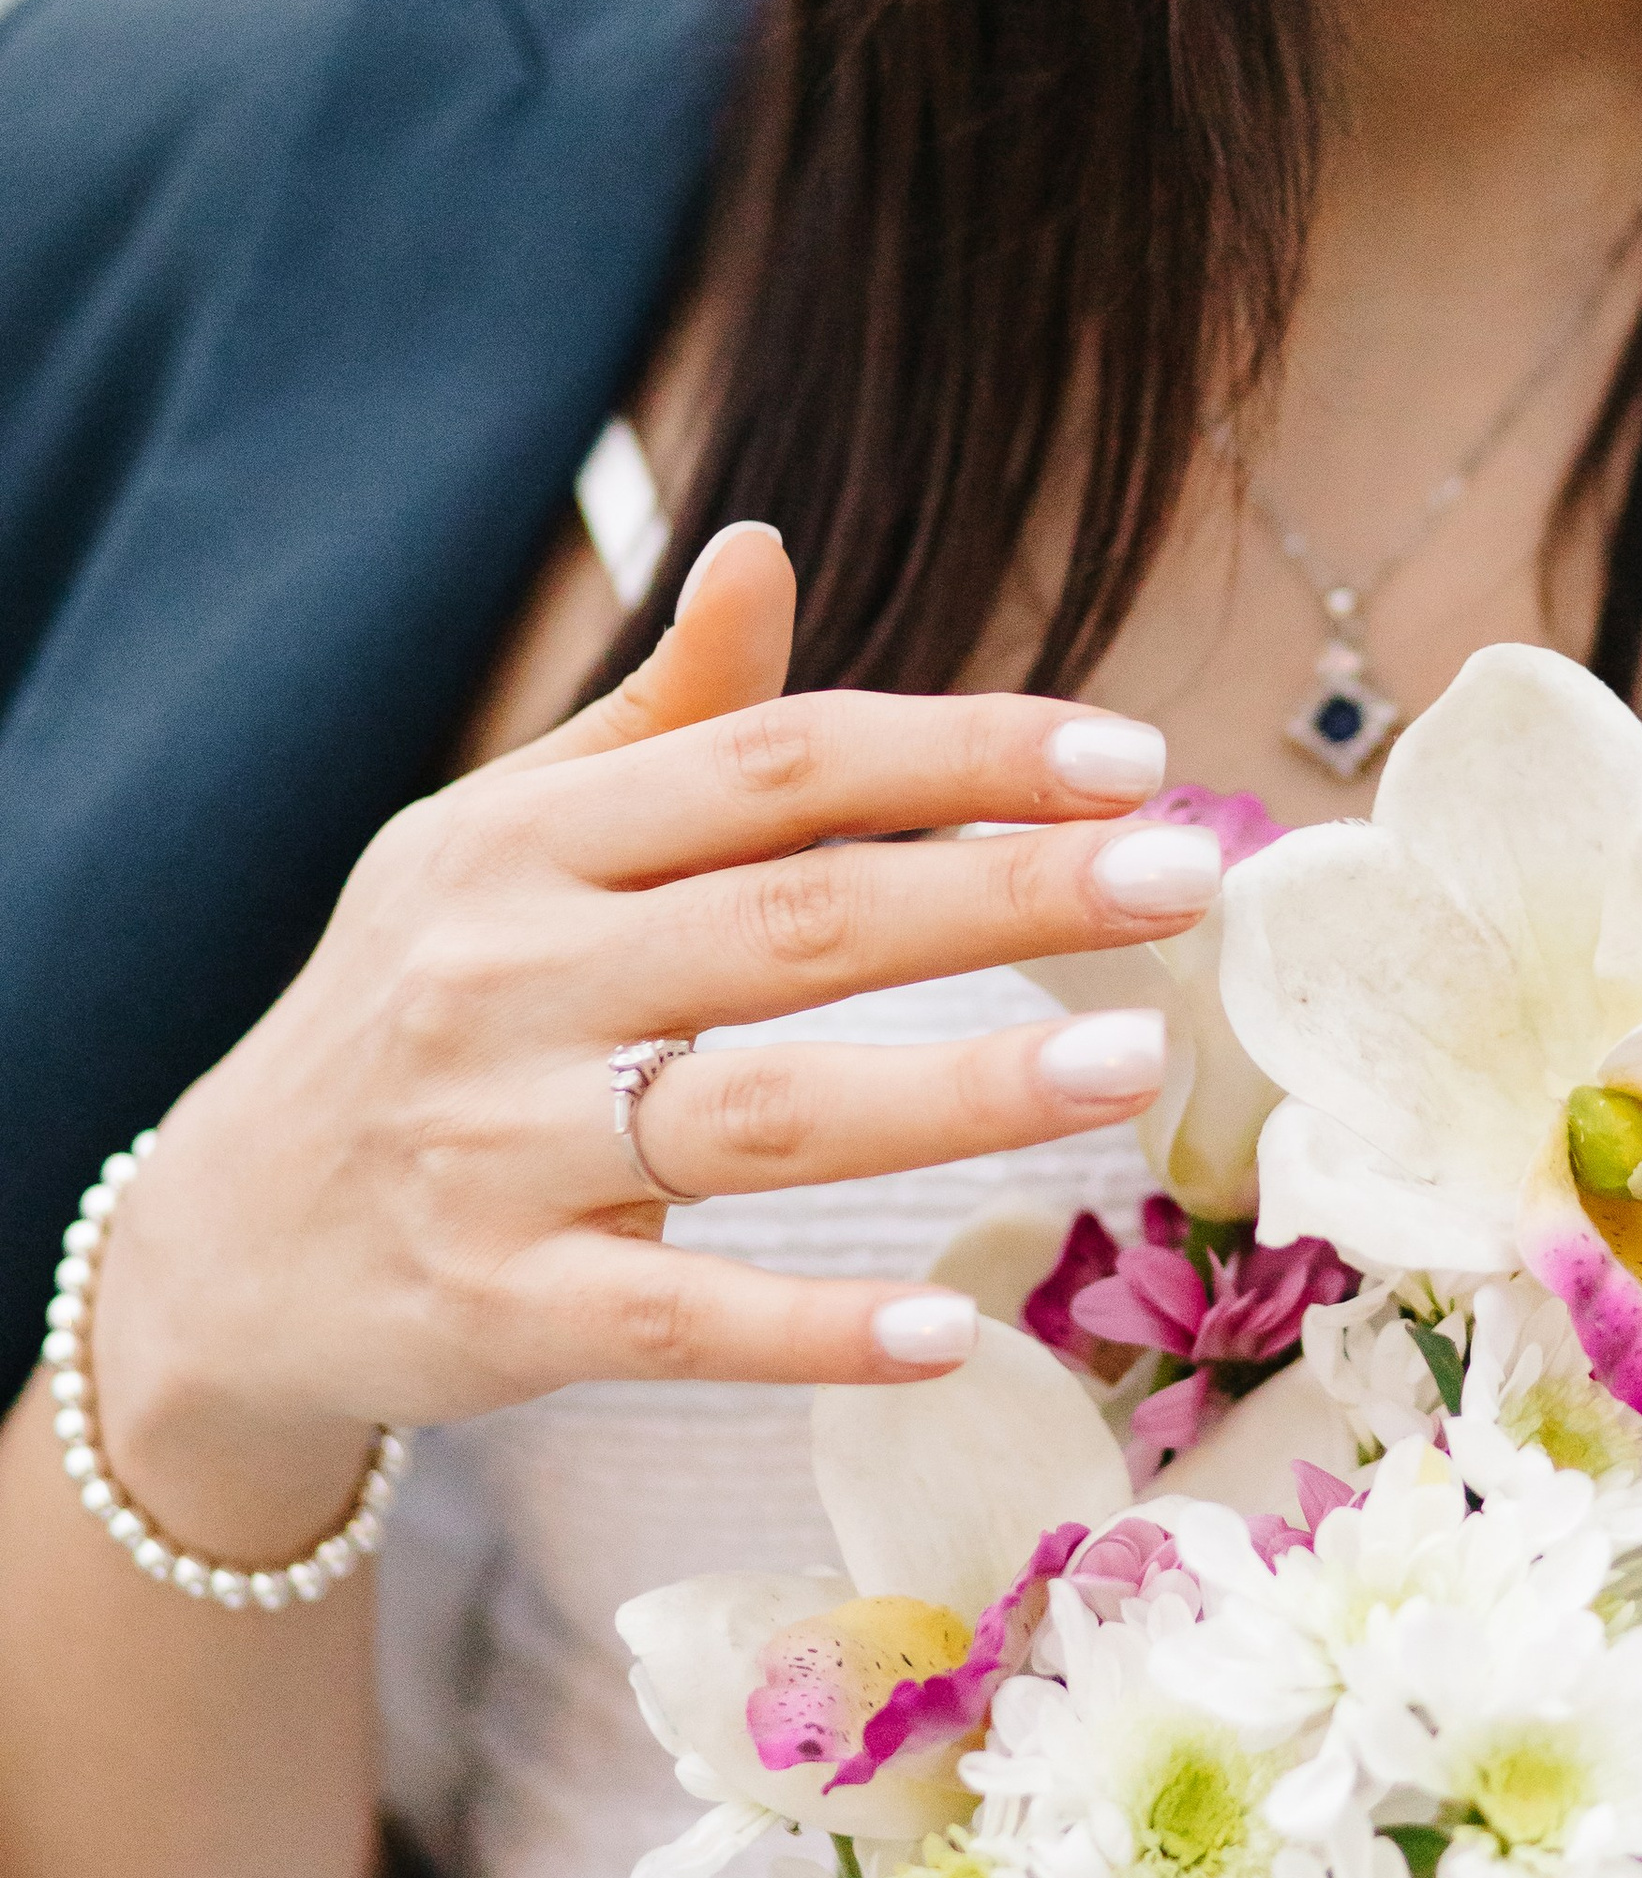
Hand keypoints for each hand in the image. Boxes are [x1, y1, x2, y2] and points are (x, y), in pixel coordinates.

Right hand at [85, 523, 1219, 1560]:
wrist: (222, 1243)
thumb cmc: (422, 1006)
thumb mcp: (505, 839)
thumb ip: (662, 718)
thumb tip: (765, 545)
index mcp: (529, 839)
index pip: (777, 765)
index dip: (958, 750)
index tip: (1132, 755)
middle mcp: (509, 976)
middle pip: (795, 919)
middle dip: (1002, 888)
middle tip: (1184, 875)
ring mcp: (498, 1148)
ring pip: (757, 1110)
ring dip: (955, 1089)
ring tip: (1131, 1063)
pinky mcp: (497, 1310)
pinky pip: (676, 1318)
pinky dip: (810, 1329)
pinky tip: (949, 1332)